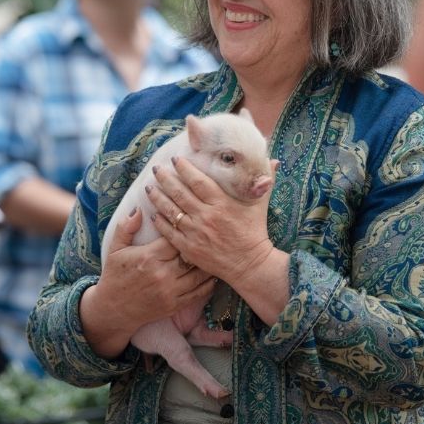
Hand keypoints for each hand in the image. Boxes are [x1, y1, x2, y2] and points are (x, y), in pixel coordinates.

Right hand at [91, 208, 216, 335]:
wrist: (113, 310)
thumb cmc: (115, 276)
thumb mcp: (115, 249)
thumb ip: (126, 227)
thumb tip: (139, 208)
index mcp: (148, 257)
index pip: (176, 237)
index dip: (185, 229)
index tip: (191, 223)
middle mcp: (162, 274)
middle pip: (191, 254)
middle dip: (200, 245)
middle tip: (209, 236)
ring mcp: (170, 291)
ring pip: (199, 274)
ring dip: (208, 263)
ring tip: (215, 252)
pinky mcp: (174, 305)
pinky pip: (199, 293)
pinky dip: (209, 284)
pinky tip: (213, 274)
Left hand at [147, 157, 279, 287]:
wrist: (250, 264)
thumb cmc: (255, 231)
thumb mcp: (259, 204)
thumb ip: (264, 181)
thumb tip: (274, 160)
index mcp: (221, 202)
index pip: (197, 180)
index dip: (184, 168)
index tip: (175, 160)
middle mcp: (206, 216)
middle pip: (179, 193)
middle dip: (165, 178)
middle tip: (156, 169)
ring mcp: (196, 233)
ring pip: (171, 210)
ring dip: (157, 197)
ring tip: (149, 187)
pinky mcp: (189, 248)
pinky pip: (169, 232)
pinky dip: (160, 221)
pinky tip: (153, 212)